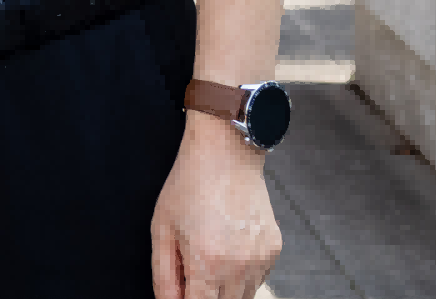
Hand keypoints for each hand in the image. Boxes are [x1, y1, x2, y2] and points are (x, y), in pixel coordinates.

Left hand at [150, 110, 282, 298]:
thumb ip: (164, 276)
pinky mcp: (274, 250)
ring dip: (225, 290)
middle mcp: (239, 266)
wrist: (225, 151)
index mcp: (207, 263)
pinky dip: (242, 275)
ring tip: (210, 257)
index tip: (184, 291)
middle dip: (206, 296)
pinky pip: (258, 279)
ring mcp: (261, 259)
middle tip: (195, 270)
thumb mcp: (161, 229)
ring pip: (243, 297)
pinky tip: (228, 248)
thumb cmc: (188, 185)